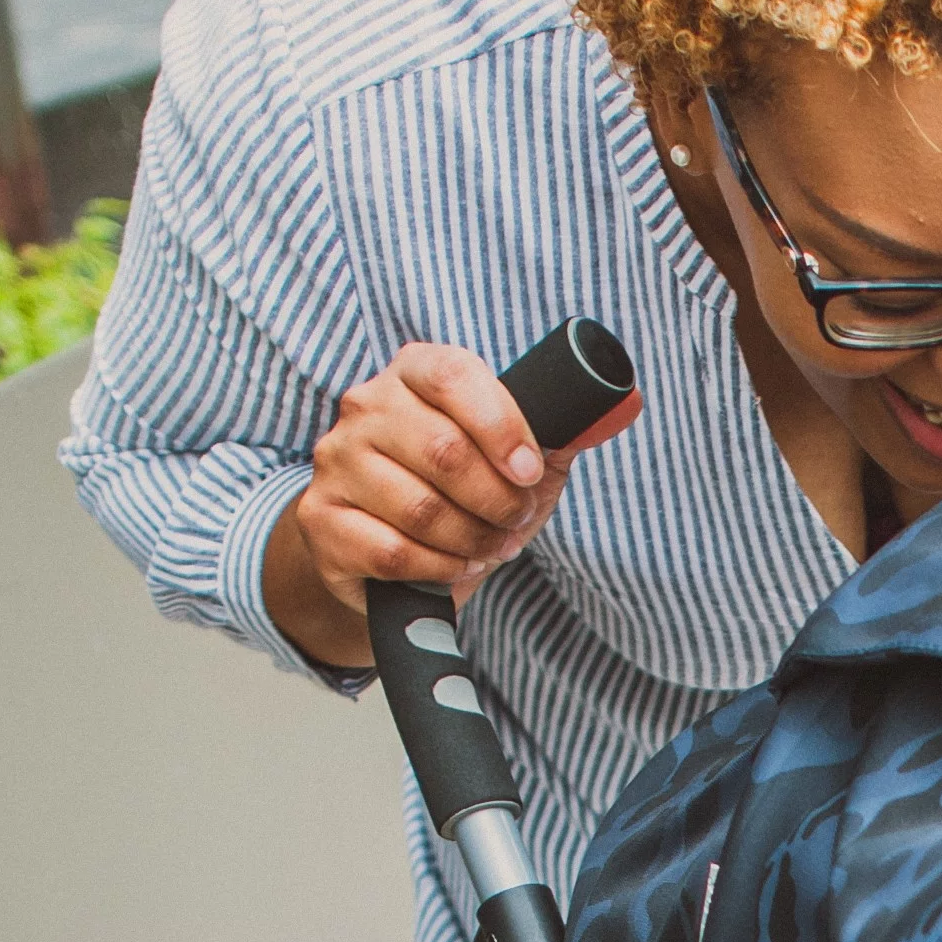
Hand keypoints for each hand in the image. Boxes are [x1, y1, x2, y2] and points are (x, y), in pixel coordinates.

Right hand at [286, 341, 640, 616]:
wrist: (386, 558)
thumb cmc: (462, 497)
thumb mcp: (516, 461)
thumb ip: (559, 432)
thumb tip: (619, 405)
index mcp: (415, 373)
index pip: (455, 376)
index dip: (503, 428)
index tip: (530, 471)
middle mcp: (365, 407)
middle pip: (444, 451)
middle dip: (496, 501)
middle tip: (512, 521)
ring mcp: (337, 462)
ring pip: (421, 508)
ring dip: (473, 540)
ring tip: (487, 547)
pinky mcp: (322, 520)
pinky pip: (394, 551)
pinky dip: (438, 567)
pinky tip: (453, 565)